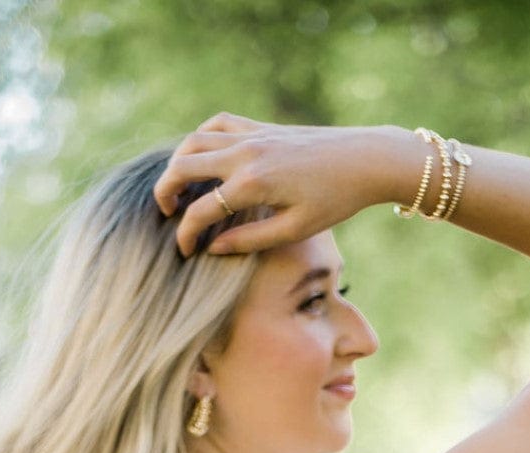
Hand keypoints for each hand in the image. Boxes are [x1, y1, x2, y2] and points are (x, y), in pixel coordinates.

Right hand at [153, 112, 381, 256]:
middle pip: (184, 166)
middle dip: (165, 191)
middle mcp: (245, 154)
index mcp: (252, 184)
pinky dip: (201, 138)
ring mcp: (252, 134)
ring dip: (178, 163)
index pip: (201, 211)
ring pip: (195, 140)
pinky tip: (202, 156)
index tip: (184, 252)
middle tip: (165, 213)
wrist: (365, 159)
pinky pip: (218, 124)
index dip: (186, 235)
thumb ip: (250, 240)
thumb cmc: (335, 200)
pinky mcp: (261, 126)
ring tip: (177, 188)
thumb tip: (213, 248)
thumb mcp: (295, 230)